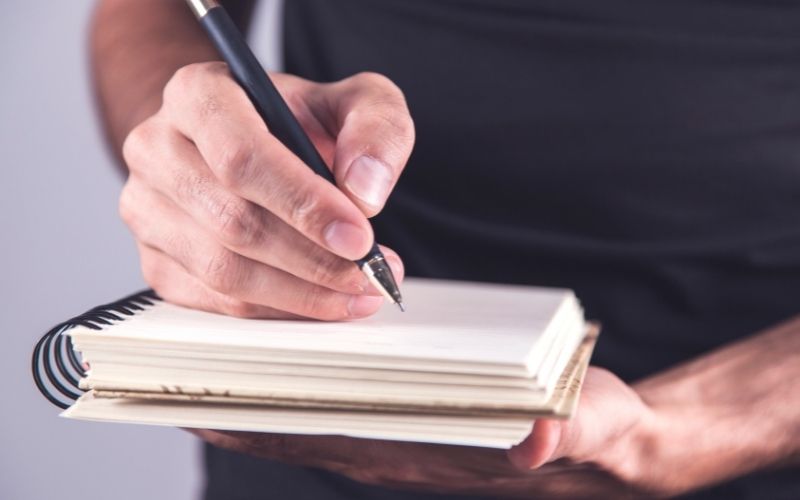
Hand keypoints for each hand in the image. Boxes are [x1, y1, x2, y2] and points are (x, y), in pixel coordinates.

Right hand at [120, 63, 413, 319]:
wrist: (257, 142)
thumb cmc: (301, 121)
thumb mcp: (357, 102)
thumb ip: (376, 129)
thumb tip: (365, 191)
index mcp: (198, 95)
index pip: (241, 158)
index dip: (303, 204)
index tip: (359, 237)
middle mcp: (158, 150)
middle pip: (233, 222)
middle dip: (314, 259)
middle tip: (370, 272)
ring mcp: (148, 210)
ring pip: (223, 271)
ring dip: (301, 293)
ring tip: (359, 291)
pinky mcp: (156, 259)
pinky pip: (216, 301)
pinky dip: (277, 310)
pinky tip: (323, 301)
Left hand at [191, 367, 662, 498]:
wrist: (605, 436)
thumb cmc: (589, 429)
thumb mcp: (585, 425)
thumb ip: (565, 433)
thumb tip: (538, 440)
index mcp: (432, 452)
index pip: (339, 442)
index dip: (276, 425)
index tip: (215, 402)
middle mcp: (404, 447)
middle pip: (312, 425)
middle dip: (253, 401)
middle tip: (194, 366)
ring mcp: (403, 431)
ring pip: (320, 412)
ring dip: (275, 386)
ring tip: (226, 348)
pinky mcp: (412, 413)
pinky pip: (343, 398)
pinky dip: (308, 377)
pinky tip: (293, 342)